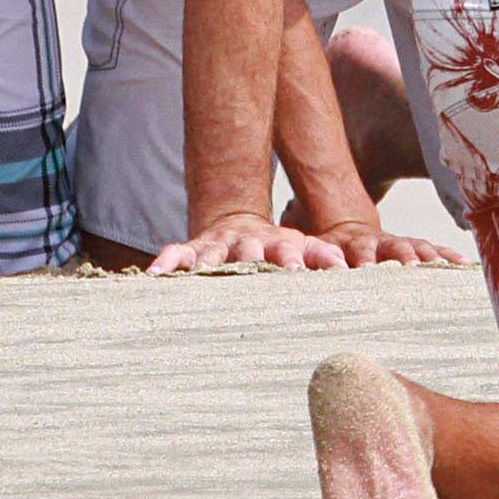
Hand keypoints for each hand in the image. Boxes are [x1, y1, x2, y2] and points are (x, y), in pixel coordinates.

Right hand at [147, 214, 351, 274]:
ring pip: (211, 252)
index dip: (290, 258)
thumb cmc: (277, 249)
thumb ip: (321, 257)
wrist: (237, 222)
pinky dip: (166, 264)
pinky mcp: (193, 249)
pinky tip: (154, 276)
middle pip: (247, 249)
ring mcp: (218, 245)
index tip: (294, 270)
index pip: (287, 248)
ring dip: (206, 263)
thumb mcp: (302, 249)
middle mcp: (246, 242)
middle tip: (247, 268)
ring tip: (200, 275)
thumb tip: (344, 268)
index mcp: (277, 244)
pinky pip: (177, 254)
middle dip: (247, 259)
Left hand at [298, 220, 465, 269]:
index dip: (365, 259)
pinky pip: (432, 250)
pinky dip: (447, 256)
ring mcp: (396, 244)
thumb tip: (289, 275)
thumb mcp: (314, 253)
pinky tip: (464, 265)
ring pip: (416, 247)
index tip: (370, 269)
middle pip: (392, 247)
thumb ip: (310, 263)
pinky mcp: (411, 249)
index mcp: (352, 244)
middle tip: (412, 267)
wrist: (343, 223)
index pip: (359, 251)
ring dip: (429, 257)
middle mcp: (378, 243)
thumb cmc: (326, 252)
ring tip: (446, 267)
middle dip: (403, 257)